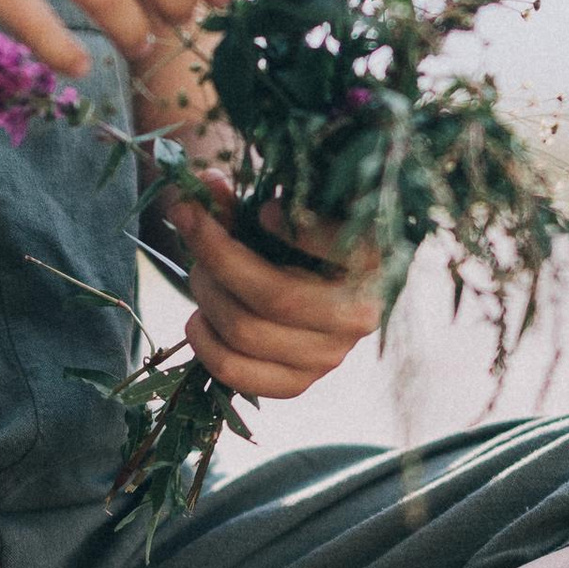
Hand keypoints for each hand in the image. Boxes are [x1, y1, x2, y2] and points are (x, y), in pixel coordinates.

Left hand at [176, 189, 379, 401]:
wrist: (319, 290)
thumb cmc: (299, 236)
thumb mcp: (281, 209)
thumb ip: (244, 200)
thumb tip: (202, 184)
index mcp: (372, 262)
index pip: (337, 249)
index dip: (294, 230)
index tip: (264, 212)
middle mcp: (359, 316)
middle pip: (273, 296)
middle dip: (217, 258)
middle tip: (196, 228)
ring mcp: (329, 357)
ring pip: (246, 331)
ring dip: (205, 294)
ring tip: (200, 272)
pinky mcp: (297, 383)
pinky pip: (234, 371)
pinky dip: (203, 342)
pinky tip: (198, 317)